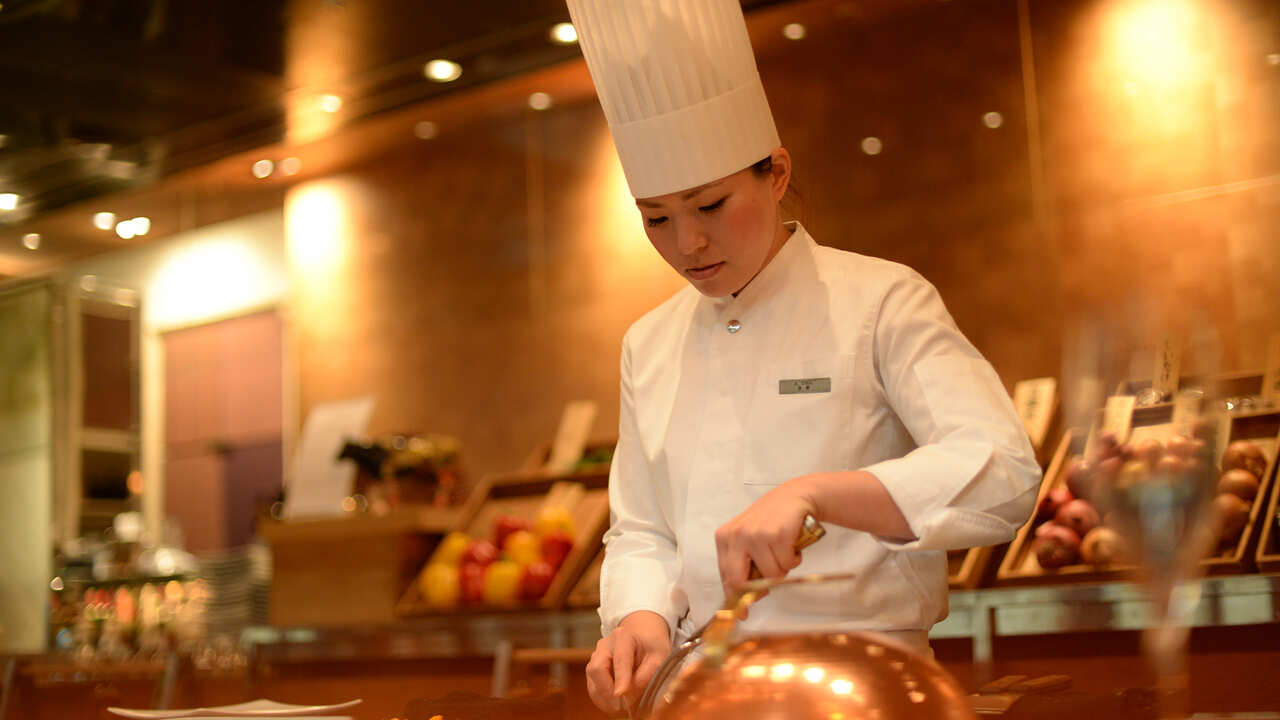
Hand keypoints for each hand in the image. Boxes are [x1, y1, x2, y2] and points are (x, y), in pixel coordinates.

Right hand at [585, 610, 670, 715]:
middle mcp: (605, 645)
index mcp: (623, 637)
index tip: (621, 694)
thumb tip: (631, 694)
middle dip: (607, 691)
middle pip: (597, 669)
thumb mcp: (659, 656)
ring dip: (604, 699)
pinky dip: (602, 699)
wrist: (641, 633)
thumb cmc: (651, 645)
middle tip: (621, 707)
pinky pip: (593, 687)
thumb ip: (648, 673)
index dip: (621, 678)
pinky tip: (615, 706)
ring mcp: (596, 656)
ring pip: (592, 680)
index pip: (620, 659)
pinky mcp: (593, 669)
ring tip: (620, 710)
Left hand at [715, 480, 816, 597]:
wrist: (795, 496)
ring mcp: (755, 535)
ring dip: (782, 569)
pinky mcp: (775, 535)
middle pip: (740, 581)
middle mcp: (735, 535)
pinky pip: (786, 564)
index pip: (725, 577)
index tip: (742, 614)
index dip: (735, 599)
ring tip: (783, 551)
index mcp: (724, 538)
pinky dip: (793, 560)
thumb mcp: (749, 539)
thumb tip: (743, 601)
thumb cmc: (772, 522)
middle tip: (768, 587)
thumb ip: (743, 565)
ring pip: (770, 575)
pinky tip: (791, 545)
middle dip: (757, 590)